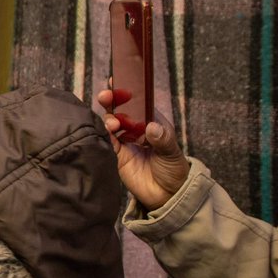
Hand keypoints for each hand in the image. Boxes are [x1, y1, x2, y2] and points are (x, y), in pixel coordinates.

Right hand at [97, 89, 189, 209]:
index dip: (128, 91)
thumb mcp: (172, 154)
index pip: (138, 103)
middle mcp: (136, 129)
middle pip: (120, 109)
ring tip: (113, 123)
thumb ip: (162, 140)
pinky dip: (104, 134)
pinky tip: (106, 132)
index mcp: (152, 122)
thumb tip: (151, 128)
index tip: (118, 82)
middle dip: (112, 100)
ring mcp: (125, 141)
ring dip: (108, 118)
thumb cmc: (174, 171)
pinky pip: (106, 141)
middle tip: (106, 96)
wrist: (166, 195)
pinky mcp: (116, 155)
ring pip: (110, 123)